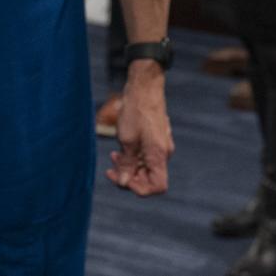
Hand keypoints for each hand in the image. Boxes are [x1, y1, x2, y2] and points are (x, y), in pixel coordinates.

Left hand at [107, 62, 172, 195]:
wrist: (145, 87)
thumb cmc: (136, 111)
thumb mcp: (127, 140)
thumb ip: (126, 164)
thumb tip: (123, 183)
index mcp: (159, 155)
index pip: (157, 186)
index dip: (138, 188)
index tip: (122, 178)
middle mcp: (164, 153)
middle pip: (149, 177)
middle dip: (129, 175)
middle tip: (111, 167)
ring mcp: (161, 145)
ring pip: (146, 166)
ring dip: (129, 165)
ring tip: (114, 154)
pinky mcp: (157, 138)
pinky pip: (147, 155)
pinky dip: (134, 155)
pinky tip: (122, 146)